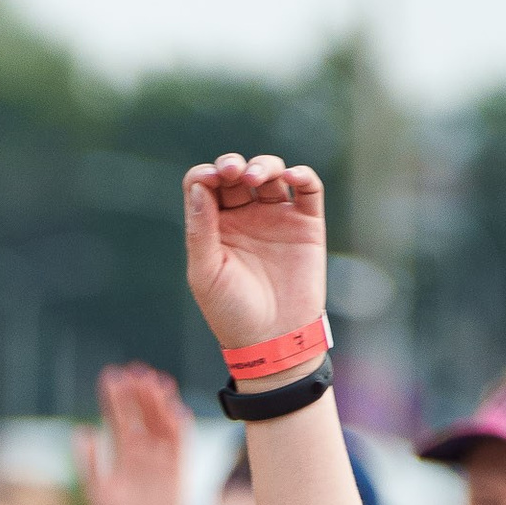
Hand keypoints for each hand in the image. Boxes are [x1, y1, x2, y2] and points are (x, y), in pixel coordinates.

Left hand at [75, 364, 192, 504]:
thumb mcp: (98, 494)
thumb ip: (90, 465)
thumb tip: (80, 432)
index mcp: (124, 452)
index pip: (118, 418)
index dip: (114, 398)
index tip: (109, 377)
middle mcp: (144, 449)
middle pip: (141, 413)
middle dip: (137, 392)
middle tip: (133, 371)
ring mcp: (163, 456)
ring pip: (161, 421)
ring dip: (159, 401)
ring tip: (154, 381)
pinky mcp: (179, 467)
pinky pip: (180, 443)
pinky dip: (180, 427)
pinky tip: (176, 411)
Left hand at [183, 155, 326, 356]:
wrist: (274, 340)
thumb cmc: (232, 313)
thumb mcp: (206, 273)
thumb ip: (200, 230)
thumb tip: (198, 185)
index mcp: (214, 227)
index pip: (205, 184)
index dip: (206, 175)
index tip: (210, 182)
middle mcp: (244, 217)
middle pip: (236, 172)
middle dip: (232, 164)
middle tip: (233, 172)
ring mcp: (275, 218)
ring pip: (271, 173)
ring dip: (263, 165)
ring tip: (256, 177)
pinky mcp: (305, 224)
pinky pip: (307, 188)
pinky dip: (301, 174)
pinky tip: (291, 176)